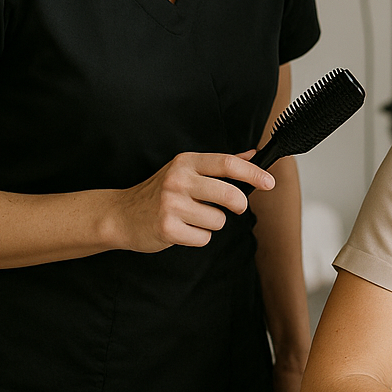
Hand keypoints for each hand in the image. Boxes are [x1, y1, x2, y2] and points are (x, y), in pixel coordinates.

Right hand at [111, 151, 274, 251]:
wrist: (121, 214)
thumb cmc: (158, 191)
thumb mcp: (186, 170)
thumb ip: (220, 164)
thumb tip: (253, 154)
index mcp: (186, 162)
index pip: (227, 163)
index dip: (253, 173)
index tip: (270, 182)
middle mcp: (178, 180)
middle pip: (230, 194)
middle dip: (239, 205)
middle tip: (234, 208)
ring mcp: (171, 204)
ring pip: (219, 220)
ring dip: (212, 224)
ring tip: (193, 218)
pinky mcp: (167, 228)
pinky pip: (203, 238)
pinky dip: (198, 237)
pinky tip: (182, 229)